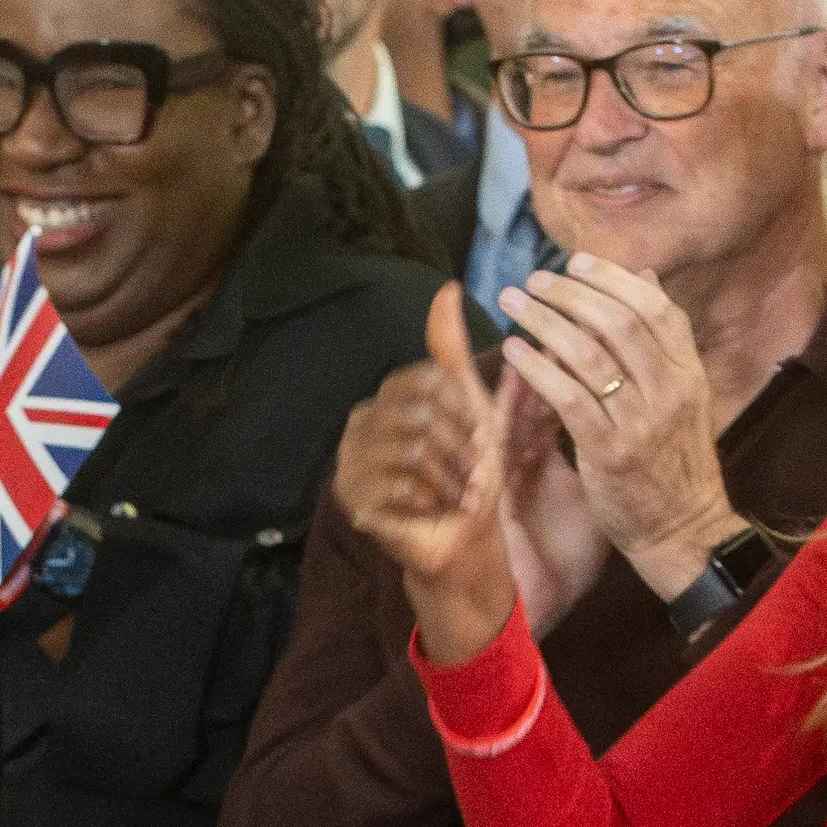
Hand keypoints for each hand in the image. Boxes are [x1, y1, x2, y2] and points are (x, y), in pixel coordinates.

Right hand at [334, 286, 523, 660]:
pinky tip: (432, 512)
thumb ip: (453, 351)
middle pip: (420, 416)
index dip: (463, 412)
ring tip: (454, 494)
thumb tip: (447, 287)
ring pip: (412, 451)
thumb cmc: (472, 473)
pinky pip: (399, 486)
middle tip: (467, 474)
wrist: (466, 540)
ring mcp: (350, 463)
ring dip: (449, 478)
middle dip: (459, 450)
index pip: (427, 382)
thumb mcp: (472, 405)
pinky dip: (430, 502)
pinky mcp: (353, 500)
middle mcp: (359, 424)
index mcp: (386, 396)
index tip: (477, 440)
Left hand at [491, 253, 742, 597]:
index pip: (654, 308)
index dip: (613, 278)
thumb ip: (663, 339)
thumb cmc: (673, 462)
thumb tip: (647, 276)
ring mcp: (641, 420)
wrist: (683, 529)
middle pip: (618, 321)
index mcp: (689, 372)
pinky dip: (539, 368)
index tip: (575, 262)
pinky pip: (569, 396)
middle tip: (534, 279)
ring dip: (545, 320)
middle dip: (570, 293)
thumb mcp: (683, 395)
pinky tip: (514, 351)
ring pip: (589, 352)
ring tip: (514, 303)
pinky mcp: (610, 450)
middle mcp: (669, 389)